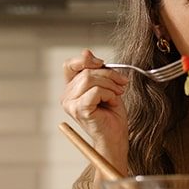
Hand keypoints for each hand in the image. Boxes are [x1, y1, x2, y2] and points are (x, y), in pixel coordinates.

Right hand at [60, 49, 129, 166]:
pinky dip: (109, 94)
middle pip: (86, 71)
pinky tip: (112, 102)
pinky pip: (96, 91)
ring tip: (117, 95)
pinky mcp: (79, 110)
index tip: (102, 63)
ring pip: (91, 78)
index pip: (70, 64)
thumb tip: (86, 52)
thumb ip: (96, 71)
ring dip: (111, 85)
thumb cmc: (112, 115)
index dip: (86, 60)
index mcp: (71, 89)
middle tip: (121, 85)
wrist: (116, 136)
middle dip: (109, 75)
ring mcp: (71, 104)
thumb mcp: (106, 86)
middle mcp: (67, 96)